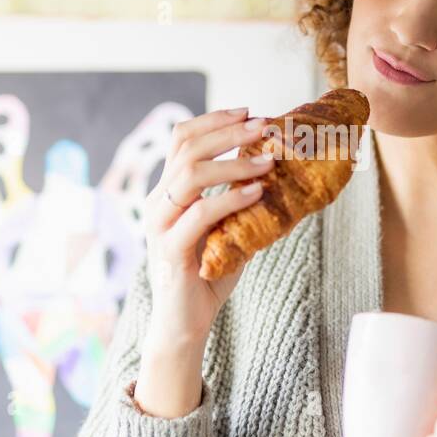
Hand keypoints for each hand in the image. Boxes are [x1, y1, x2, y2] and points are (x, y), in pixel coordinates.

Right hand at [143, 107, 275, 349]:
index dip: (214, 120)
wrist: (185, 324)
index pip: (181, 139)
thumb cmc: (208, 275)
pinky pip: (200, 213)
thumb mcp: (227, 229)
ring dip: (233, 161)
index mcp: (167, 192)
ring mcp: (160, 226)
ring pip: (190, 175)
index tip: (249, 112)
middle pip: (185, 148)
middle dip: (227, 131)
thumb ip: (241, 200)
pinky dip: (231, 197)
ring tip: (268, 160)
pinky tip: (258, 191)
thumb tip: (279, 171)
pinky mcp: (171, 250)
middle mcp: (157, 203)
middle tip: (263, 124)